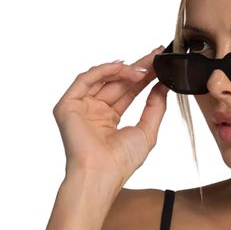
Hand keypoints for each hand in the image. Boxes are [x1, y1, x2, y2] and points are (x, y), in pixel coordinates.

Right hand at [52, 46, 168, 182]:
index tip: (159, 64)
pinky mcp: (68, 105)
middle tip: (155, 55)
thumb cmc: (121, 162)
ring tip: (144, 68)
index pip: (128, 92)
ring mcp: (80, 107)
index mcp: (109, 119)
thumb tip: (162, 85)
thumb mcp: (147, 131)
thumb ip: (155, 107)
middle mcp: (94, 111)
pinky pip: (85, 80)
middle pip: (117, 82)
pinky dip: (104, 70)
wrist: (101, 174)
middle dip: (137, 68)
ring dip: (124, 69)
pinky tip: (123, 67)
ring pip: (102, 78)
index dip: (144, 77)